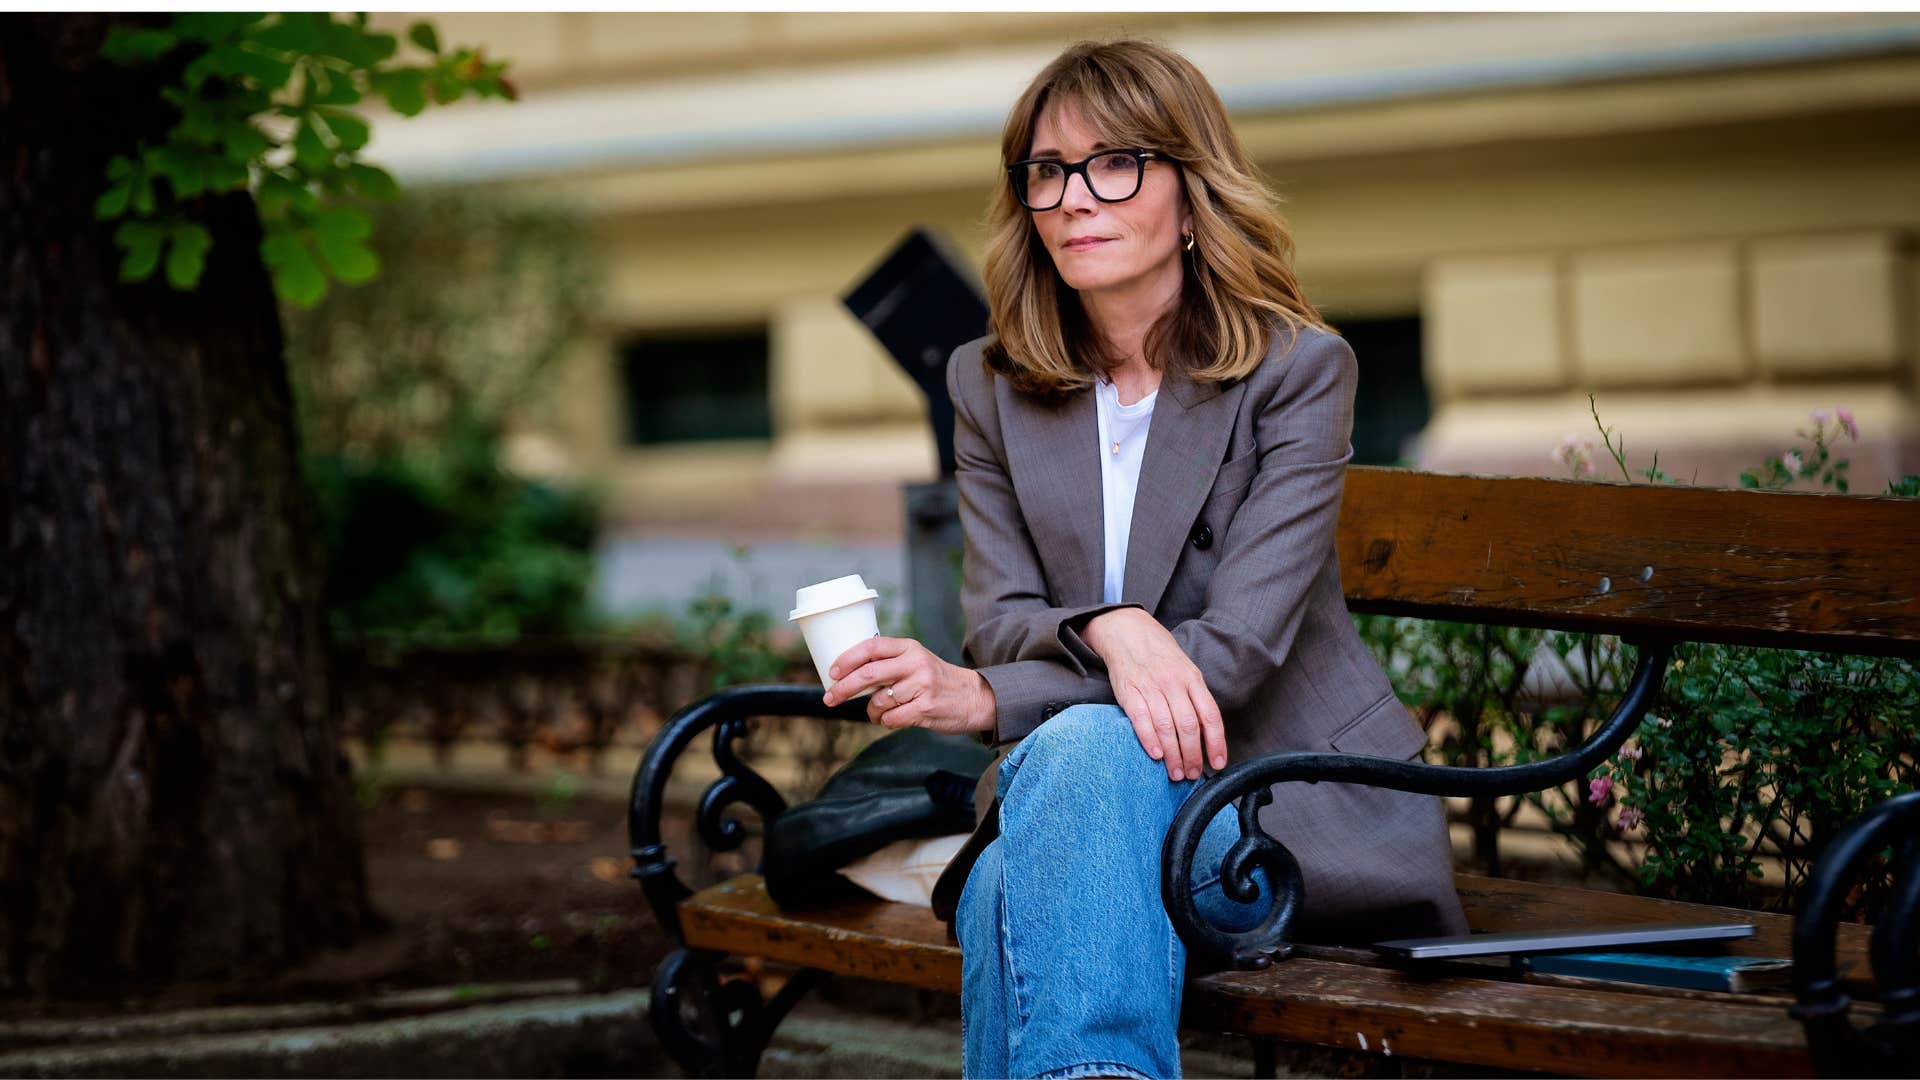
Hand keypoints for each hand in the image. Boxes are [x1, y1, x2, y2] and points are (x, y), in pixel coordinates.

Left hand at [821, 637, 995, 735]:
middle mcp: (915, 663)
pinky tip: (893, 719)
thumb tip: (849, 674)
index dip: (847, 659)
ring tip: (878, 713)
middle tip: (830, 698)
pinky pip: (891, 718)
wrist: (975, 697)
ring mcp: (921, 686)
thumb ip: (890, 662)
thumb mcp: (917, 661)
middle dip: (843, 688)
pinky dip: (885, 722)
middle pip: (867, 674)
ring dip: (871, 712)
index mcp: (909, 648)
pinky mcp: (925, 707)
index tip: (832, 672)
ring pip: (878, 701)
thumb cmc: (937, 680)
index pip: (871, 647)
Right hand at [1080, 608, 1225, 780]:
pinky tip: (1156, 755)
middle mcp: (1174, 683)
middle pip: (1189, 726)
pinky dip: (1150, 739)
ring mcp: (1151, 686)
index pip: (1210, 715)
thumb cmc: (1160, 656)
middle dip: (1193, 755)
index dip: (1216, 743)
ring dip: (1173, 755)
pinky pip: (1141, 718)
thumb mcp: (1185, 670)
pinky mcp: (1129, 691)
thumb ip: (1194, 697)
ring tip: (1176, 773)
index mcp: (1192, 678)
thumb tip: (1206, 733)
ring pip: (1167, 726)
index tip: (1218, 763)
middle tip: (1192, 774)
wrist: (1128, 632)